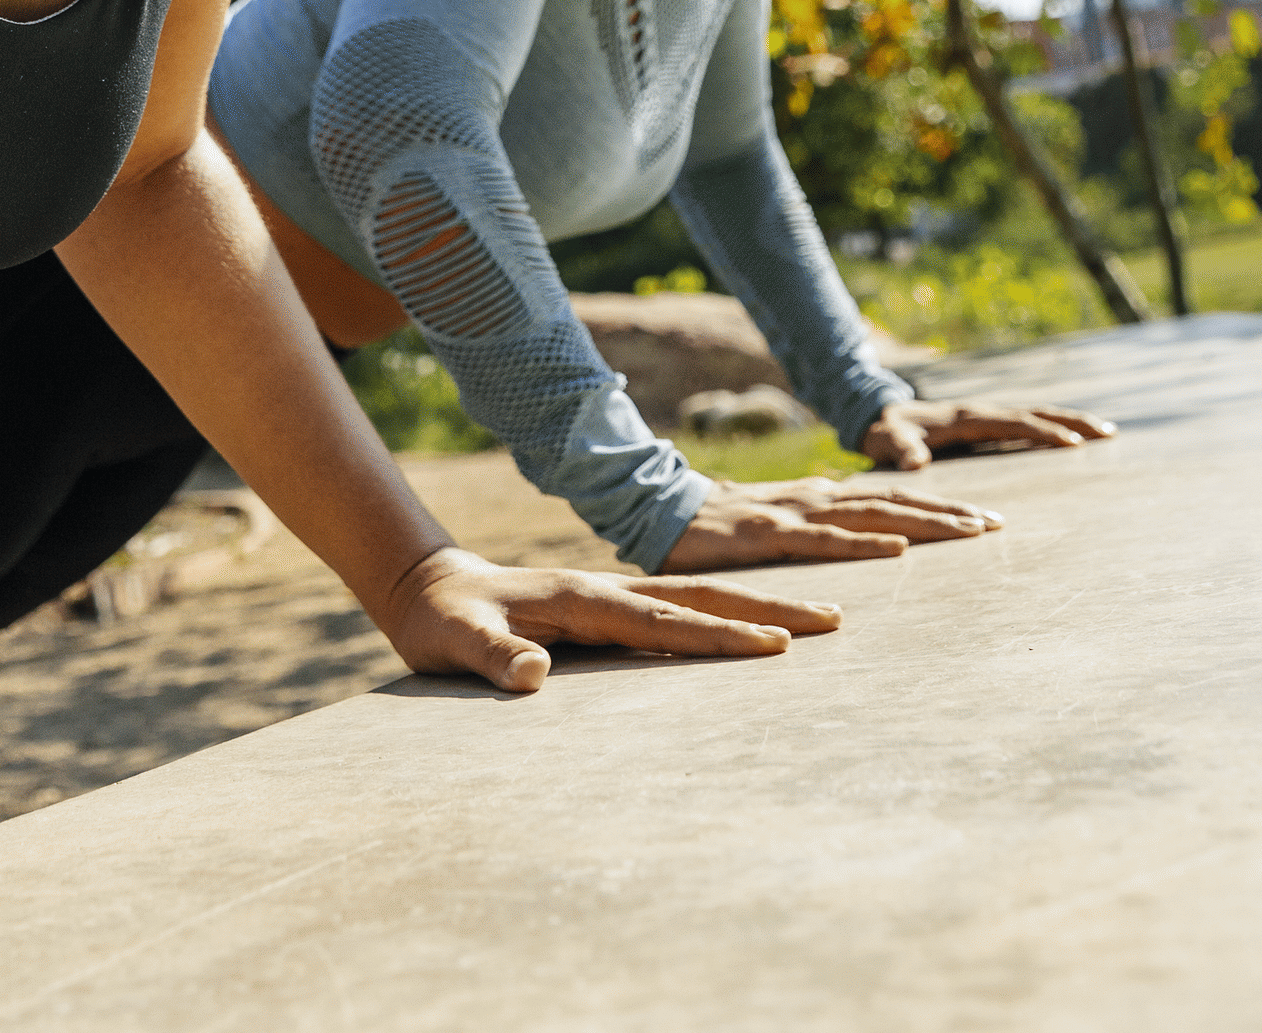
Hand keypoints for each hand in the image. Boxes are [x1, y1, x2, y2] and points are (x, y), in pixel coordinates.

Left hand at [378, 546, 839, 693]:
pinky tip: (755, 628)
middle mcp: (605, 590)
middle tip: (833, 620)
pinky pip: (678, 612)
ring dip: (756, 607)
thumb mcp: (455, 642)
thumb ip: (492, 657)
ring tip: (819, 617)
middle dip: (767, 609)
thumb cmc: (442, 622)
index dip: (717, 633)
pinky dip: (724, 615)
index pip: (660, 620)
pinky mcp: (607, 608)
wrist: (428, 588)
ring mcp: (610, 596)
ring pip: (696, 600)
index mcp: (579, 596)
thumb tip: (536, 674)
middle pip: (699, 599)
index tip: (774, 643)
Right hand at [663, 477, 999, 568]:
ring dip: (924, 523)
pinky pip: (824, 540)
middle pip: (894, 502)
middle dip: (949, 513)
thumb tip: (855, 555)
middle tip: (997, 525)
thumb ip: (815, 535)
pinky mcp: (768, 532)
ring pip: (871, 515)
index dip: (939, 506)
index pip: (891, 499)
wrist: (657, 510)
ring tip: (970, 531)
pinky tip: (897, 548)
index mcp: (821, 499)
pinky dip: (864, 543)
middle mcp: (816, 500)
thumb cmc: (717, 528)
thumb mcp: (777, 528)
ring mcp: (794, 513)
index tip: (985, 519)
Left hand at [859, 398, 1114, 470]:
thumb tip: (914, 463)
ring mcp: (985, 415)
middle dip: (1071, 421)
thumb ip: (898, 449)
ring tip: (1106, 432)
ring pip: (1034, 414)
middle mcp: (980, 411)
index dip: (1042, 432)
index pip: (1012, 423)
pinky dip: (1052, 426)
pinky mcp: (985, 423)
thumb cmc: (882, 431)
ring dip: (1069, 420)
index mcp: (964, 417)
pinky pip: (1025, 423)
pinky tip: (1072, 438)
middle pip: (1034, 413)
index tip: (1074, 442)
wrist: (876, 414)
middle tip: (1109, 432)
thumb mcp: (885, 440)